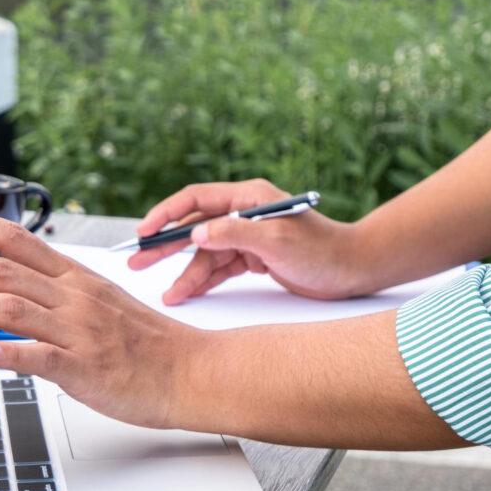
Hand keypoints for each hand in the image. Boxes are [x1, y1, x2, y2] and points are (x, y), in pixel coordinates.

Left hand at [0, 200, 196, 428]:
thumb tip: (3, 297)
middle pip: (1, 271)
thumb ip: (51, 296)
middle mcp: (72, 297)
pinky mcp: (85, 368)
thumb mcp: (97, 302)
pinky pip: (41, 358)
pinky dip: (7, 353)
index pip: (15, 239)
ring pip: (9, 308)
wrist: (191, 370)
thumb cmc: (144, 340)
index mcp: (74, 276)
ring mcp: (78, 331)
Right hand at [128, 179, 364, 302]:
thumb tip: (194, 233)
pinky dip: (203, 281)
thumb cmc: (322, 250)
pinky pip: (219, 268)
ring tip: (166, 294)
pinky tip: (185, 293)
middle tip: (136, 261)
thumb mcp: (277, 240)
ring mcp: (246, 236)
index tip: (144, 232)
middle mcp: (243, 212)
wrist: (354, 270)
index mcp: (247, 197)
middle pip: (193, 227)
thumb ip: (234, 234)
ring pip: (204, 254)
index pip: (195, 199)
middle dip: (165, 245)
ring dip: (185, 273)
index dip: (166, 214)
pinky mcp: (252, 258)